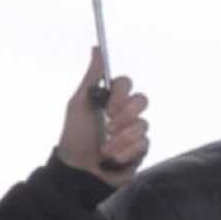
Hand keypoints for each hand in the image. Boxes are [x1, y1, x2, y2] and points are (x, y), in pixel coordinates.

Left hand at [56, 48, 149, 186]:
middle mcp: (125, 113)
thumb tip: (96, 48)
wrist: (79, 171)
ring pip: (143, 125)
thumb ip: (92, 77)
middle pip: (142, 100)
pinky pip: (144, 144)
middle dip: (124, 117)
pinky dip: (126, 152)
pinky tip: (113, 159)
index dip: (120, 95)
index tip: (108, 108)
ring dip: (120, 140)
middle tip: (109, 128)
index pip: (127, 84)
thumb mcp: (79, 103)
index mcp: (110, 99)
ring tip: (105, 150)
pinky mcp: (140, 150)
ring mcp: (134, 132)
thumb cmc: (75, 137)